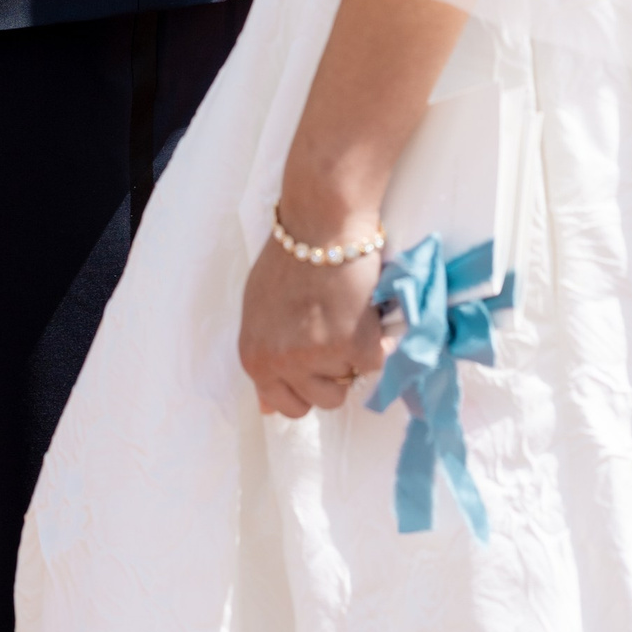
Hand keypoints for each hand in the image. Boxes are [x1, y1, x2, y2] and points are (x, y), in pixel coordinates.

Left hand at [238, 227, 386, 418]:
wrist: (321, 223)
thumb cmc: (289, 257)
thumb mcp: (258, 309)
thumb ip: (264, 356)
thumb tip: (266, 408)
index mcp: (255, 357)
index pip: (284, 405)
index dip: (306, 386)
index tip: (316, 365)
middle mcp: (281, 363)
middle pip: (319, 402)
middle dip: (331, 373)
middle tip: (333, 333)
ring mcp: (317, 357)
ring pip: (348, 385)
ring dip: (352, 358)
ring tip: (345, 318)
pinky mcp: (353, 345)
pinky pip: (374, 361)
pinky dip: (376, 339)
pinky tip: (364, 309)